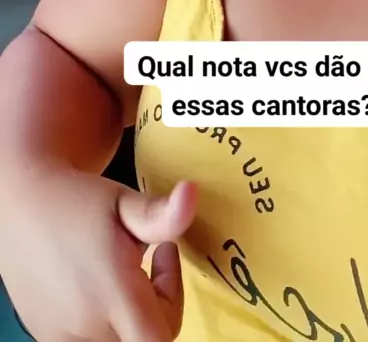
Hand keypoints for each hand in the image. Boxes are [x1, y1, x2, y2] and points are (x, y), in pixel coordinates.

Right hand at [0, 170, 196, 341]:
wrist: (20, 202)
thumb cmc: (77, 200)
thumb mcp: (124, 201)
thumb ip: (162, 213)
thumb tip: (193, 193)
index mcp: (110, 294)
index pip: (159, 338)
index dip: (173, 303)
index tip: (164, 254)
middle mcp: (85, 325)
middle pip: (142, 340)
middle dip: (156, 305)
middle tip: (146, 260)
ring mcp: (63, 335)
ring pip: (116, 341)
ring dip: (128, 315)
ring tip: (118, 271)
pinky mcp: (48, 335)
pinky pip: (89, 340)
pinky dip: (102, 321)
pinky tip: (95, 284)